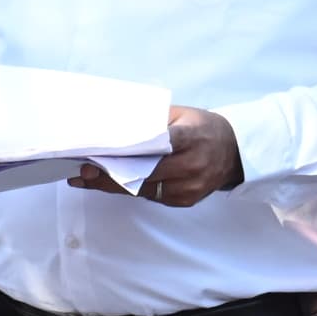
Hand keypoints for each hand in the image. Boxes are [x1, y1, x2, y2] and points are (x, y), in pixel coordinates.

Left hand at [80, 108, 240, 204]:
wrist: (235, 153)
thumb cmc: (204, 129)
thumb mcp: (183, 115)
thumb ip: (153, 120)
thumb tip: (115, 124)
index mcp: (190, 138)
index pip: (153, 145)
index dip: (124, 151)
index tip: (98, 154)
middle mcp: (191, 166)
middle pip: (142, 174)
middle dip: (109, 174)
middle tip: (82, 171)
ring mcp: (188, 187)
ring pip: (143, 189)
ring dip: (113, 185)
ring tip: (86, 178)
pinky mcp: (185, 201)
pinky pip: (151, 196)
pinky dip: (131, 189)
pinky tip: (109, 183)